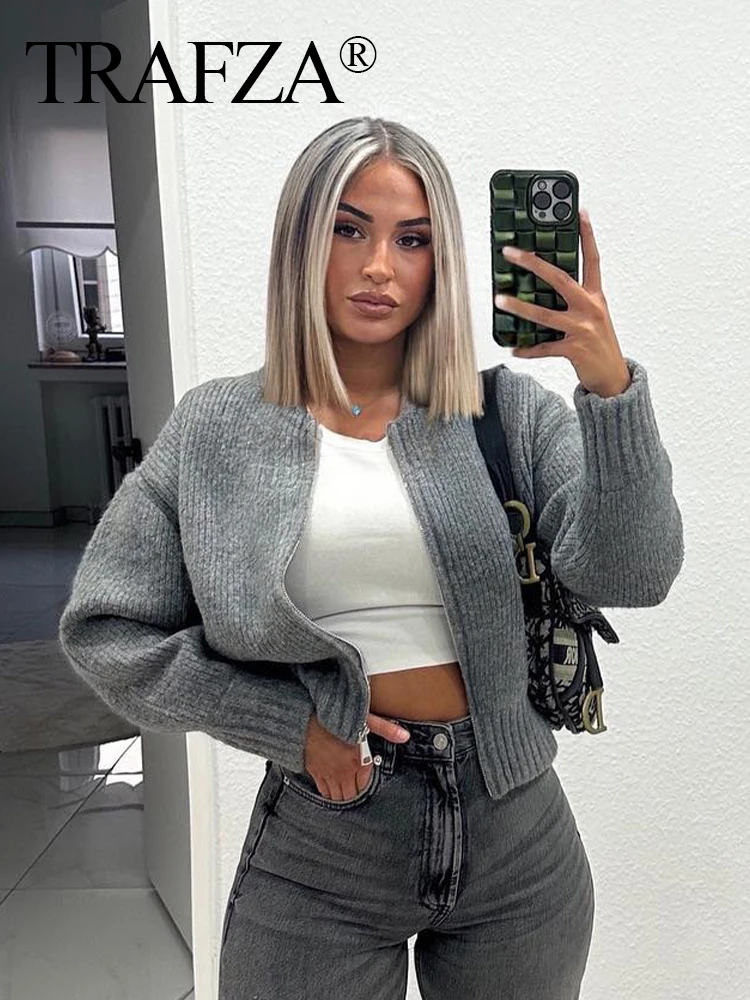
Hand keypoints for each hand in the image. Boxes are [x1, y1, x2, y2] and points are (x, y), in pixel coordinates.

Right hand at [303, 711, 409, 801]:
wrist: (307, 714)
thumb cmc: (337, 716)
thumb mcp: (366, 719)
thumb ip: (386, 729)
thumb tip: (405, 736)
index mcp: (358, 762)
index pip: (364, 788)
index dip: (366, 787)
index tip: (366, 782)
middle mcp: (342, 772)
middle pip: (350, 797)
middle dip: (355, 794)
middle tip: (356, 787)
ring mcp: (327, 773)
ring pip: (336, 797)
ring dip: (342, 795)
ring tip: (346, 788)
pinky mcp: (314, 771)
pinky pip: (323, 791)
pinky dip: (328, 792)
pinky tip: (332, 784)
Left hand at [494, 208, 631, 397]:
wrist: (614, 377)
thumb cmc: (599, 344)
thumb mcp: (593, 316)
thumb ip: (575, 299)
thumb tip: (543, 287)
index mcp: (596, 296)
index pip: (593, 258)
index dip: (587, 234)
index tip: (579, 211)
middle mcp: (591, 308)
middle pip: (560, 279)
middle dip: (533, 264)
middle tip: (510, 252)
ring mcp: (583, 329)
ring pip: (545, 314)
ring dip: (520, 307)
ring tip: (499, 300)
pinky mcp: (574, 350)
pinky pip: (545, 348)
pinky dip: (528, 349)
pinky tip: (514, 348)